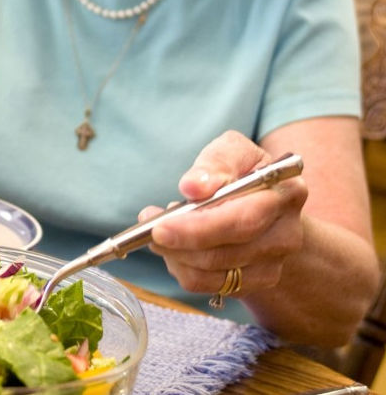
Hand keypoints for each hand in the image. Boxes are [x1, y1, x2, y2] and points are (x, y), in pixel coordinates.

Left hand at [141, 130, 307, 301]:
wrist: (268, 207)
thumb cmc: (243, 173)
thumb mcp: (233, 152)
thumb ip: (216, 162)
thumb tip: (193, 187)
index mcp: (286, 194)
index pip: (242, 219)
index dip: (200, 226)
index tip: (162, 224)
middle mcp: (286, 233)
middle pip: (227, 251)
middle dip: (181, 242)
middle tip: (150, 230)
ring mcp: (274, 263)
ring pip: (213, 271)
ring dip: (176, 254)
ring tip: (159, 232)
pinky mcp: (256, 282)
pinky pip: (207, 284)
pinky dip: (182, 268)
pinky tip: (174, 249)